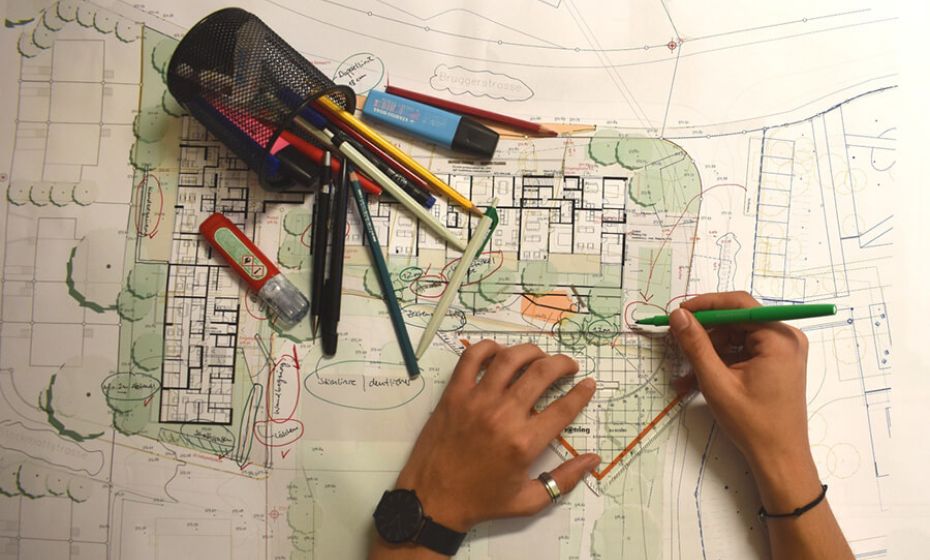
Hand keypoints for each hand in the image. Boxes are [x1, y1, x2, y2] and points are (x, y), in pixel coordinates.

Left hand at [392, 341, 599, 531]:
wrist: (433, 500)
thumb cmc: (481, 501)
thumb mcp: (528, 501)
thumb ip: (564, 480)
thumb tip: (593, 460)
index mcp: (524, 443)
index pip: (564, 408)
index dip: (582, 392)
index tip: (588, 383)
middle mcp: (503, 415)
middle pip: (542, 373)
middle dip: (563, 364)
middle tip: (569, 366)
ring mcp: (476, 401)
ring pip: (510, 358)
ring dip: (531, 351)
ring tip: (540, 356)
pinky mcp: (454, 394)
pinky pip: (471, 358)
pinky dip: (488, 347)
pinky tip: (499, 352)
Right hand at [669, 291, 820, 511]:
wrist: (779, 458)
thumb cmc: (753, 423)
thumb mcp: (717, 382)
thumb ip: (696, 345)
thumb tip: (678, 315)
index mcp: (779, 337)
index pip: (738, 303)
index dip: (705, 305)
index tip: (678, 314)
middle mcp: (785, 338)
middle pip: (736, 321)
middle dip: (705, 335)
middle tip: (677, 345)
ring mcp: (782, 351)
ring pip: (735, 338)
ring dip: (708, 354)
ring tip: (685, 377)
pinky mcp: (776, 363)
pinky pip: (742, 352)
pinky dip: (720, 363)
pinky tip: (697, 381)